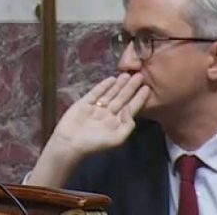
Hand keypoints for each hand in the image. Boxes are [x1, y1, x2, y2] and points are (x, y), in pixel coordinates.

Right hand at [27, 73, 148, 187]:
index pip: (131, 108)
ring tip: (127, 74)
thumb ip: (127, 125)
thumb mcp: (117, 139)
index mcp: (117, 123)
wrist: (70, 142)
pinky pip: (96, 92)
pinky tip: (111, 78)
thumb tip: (129, 108)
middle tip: (140, 75)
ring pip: (110, 94)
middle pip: (122, 98)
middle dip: (130, 87)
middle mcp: (108, 114)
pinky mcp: (85, 103)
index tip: (147, 87)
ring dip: (119, 85)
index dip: (139, 98)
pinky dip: (104, 85)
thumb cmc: (94, 143)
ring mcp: (97, 107)